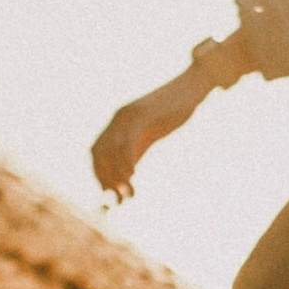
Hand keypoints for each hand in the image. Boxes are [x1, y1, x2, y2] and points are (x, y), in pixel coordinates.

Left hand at [91, 60, 210, 202]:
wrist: (191, 88)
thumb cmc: (173, 111)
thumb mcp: (151, 134)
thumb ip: (136, 150)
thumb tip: (126, 175)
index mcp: (117, 123)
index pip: (97, 152)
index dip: (100, 174)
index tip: (109, 195)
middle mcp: (118, 118)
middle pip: (98, 152)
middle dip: (105, 178)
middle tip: (118, 200)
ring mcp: (127, 115)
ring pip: (111, 150)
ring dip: (117, 176)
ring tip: (128, 195)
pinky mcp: (140, 114)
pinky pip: (126, 142)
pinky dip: (126, 161)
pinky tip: (133, 176)